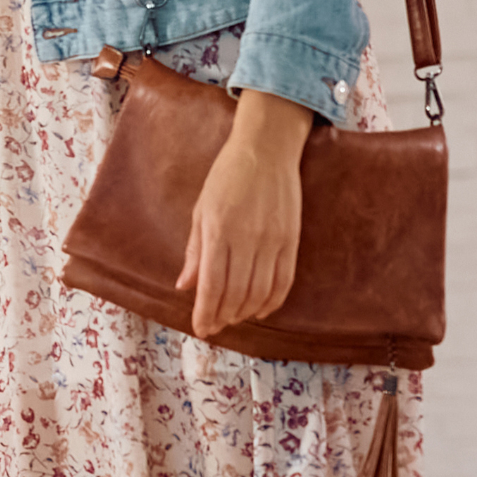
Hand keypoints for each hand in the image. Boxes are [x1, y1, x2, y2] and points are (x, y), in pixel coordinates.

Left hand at [176, 88, 311, 337]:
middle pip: (236, 293)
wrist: (267, 148)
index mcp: (218, 230)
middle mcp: (246, 238)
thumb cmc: (227, 176)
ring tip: (234, 318)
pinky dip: (273, 301)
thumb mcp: (201, 210)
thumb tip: (184, 286)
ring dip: (245, 312)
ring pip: (260, 292)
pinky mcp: (292, 239)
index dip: (206, 312)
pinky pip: (284, 281)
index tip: (201, 329)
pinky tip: (261, 309)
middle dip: (223, 316)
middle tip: (215, 326)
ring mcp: (272, 240)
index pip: (211, 284)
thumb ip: (195, 251)